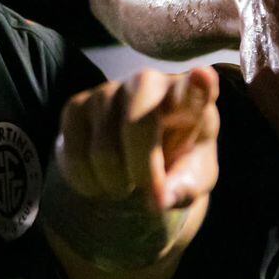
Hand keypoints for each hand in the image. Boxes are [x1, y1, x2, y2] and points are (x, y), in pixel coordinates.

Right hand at [57, 68, 219, 212]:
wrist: (136, 162)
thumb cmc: (176, 166)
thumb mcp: (191, 182)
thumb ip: (183, 189)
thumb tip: (159, 200)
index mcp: (190, 99)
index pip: (195, 90)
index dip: (197, 85)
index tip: (202, 77)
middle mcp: (149, 83)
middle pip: (139, 123)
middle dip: (142, 168)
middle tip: (150, 192)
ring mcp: (109, 90)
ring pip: (105, 150)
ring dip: (116, 184)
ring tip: (126, 183)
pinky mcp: (76, 105)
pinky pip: (75, 156)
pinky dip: (89, 182)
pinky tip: (102, 178)